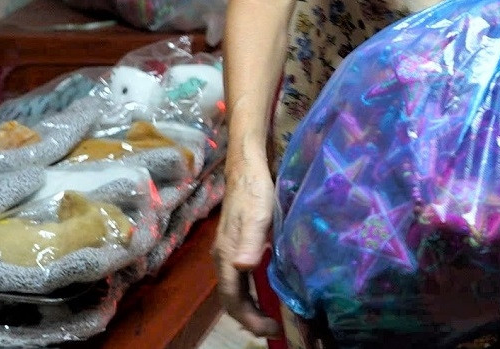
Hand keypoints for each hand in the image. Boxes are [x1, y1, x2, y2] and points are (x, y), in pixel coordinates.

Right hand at [216, 160, 282, 336]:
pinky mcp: (237, 244)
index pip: (232, 298)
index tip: (271, 330)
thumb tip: (244, 268)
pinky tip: (268, 289)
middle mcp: (223, 258)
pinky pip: (240, 277)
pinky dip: (253, 290)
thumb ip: (251, 242)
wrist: (246, 169)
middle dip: (250, 317)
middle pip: (231, 298)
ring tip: (273, 315)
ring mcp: (228, 252)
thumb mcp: (258, 216)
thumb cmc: (254, 192)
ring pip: (235, 288)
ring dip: (252, 305)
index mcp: (226, 256)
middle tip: (276, 328)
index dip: (250, 318)